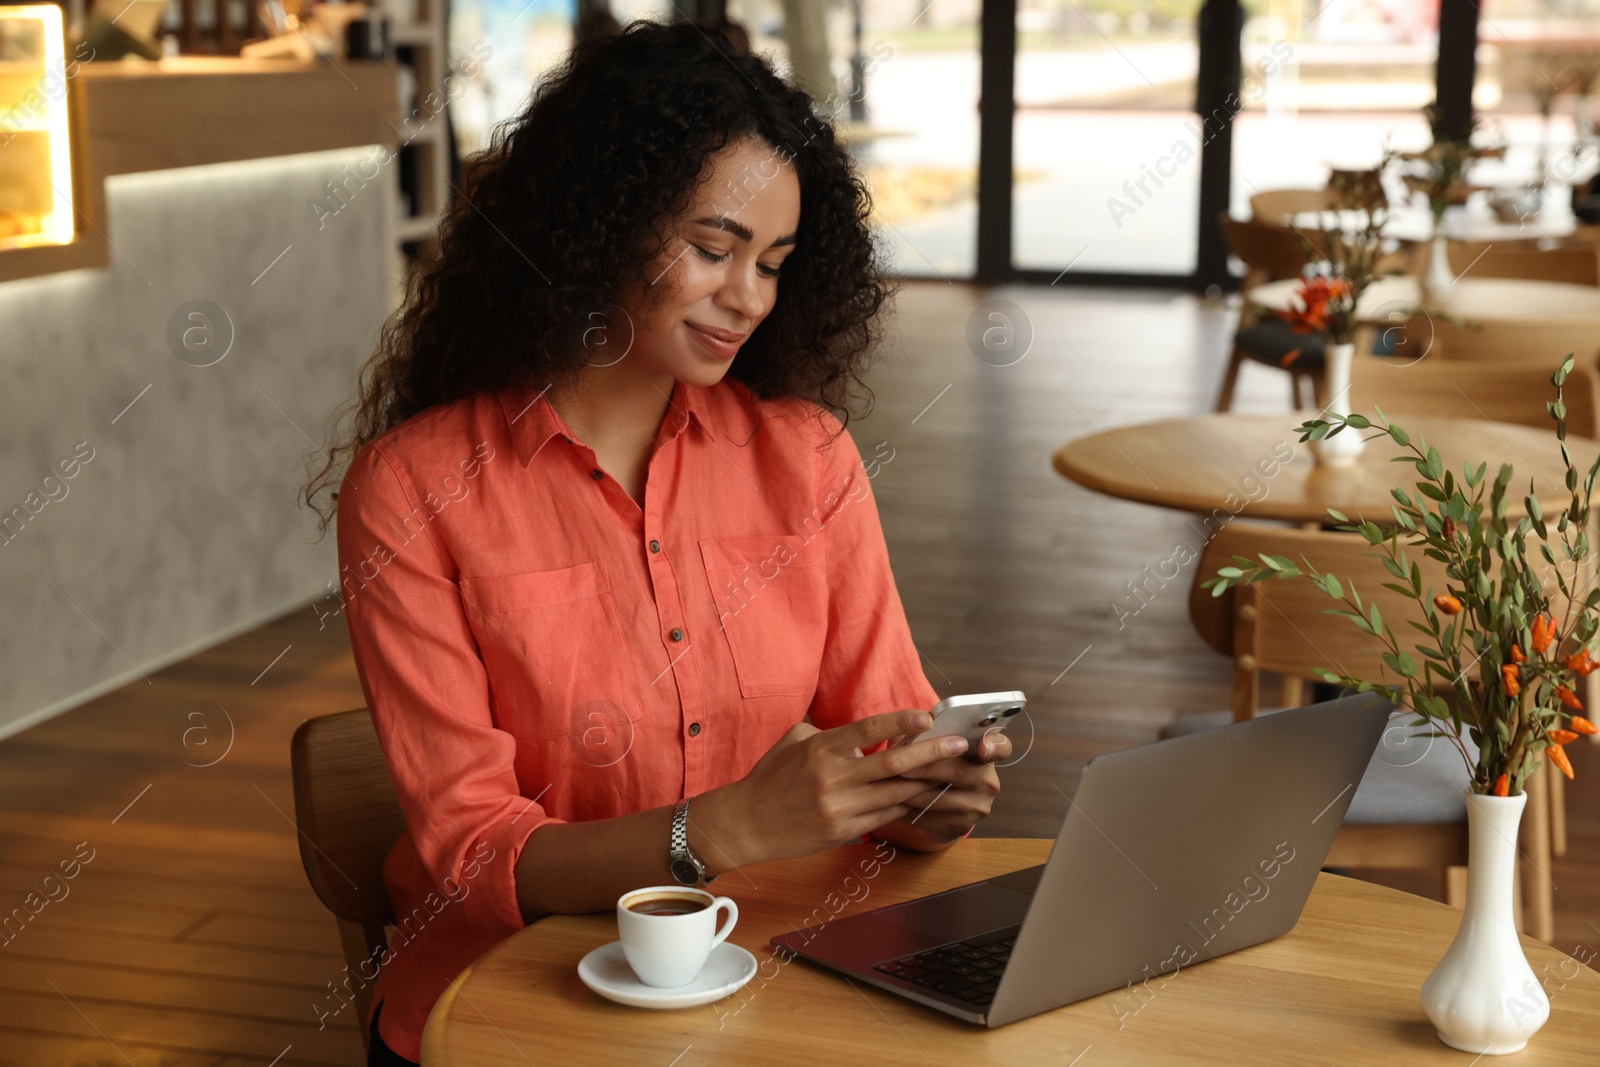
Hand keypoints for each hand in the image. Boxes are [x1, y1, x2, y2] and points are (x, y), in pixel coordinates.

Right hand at [696, 709, 974, 868]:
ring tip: (954, 772)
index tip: (927, 717)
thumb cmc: (771, 777)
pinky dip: (905, 804)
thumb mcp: (794, 741)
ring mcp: (840, 807)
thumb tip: (862, 733)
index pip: (867, 730)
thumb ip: (829, 733)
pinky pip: (884, 815)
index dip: (899, 723)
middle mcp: (833, 777)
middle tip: (960, 746)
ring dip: (927, 783)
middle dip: (932, 754)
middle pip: (892, 765)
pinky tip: (924, 796)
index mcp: (821, 749)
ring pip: (895, 793)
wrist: (748, 822)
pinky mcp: (843, 831)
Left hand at [886, 728, 1009, 842]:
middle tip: (901, 766)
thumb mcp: (934, 746)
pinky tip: (891, 803)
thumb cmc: (935, 766)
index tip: (982, 746)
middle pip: (959, 772)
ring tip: (887, 783)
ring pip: (938, 798)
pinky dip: (907, 810)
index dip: (993, 745)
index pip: (1001, 747)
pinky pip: (929, 818)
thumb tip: (906, 729)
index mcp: (986, 754)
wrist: (939, 808)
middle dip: (927, 767)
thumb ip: (926, 735)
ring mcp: (977, 807)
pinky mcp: (961, 827)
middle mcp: (988, 781)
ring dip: (909, 791)